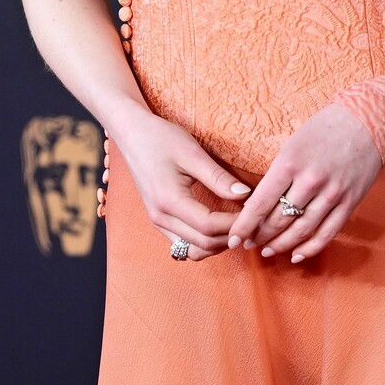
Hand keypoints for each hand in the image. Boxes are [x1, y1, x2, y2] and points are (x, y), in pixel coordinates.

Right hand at [108, 110, 252, 259]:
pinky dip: (204, 241)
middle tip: (251, 222)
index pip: (209, 226)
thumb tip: (246, 195)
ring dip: (218, 244)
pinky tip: (219, 226)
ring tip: (237, 226)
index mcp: (168, 200)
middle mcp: (160, 217)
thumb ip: (218, 177)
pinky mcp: (159, 220)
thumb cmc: (160, 138)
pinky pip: (184, 243)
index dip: (235, 224)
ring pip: (194, 250)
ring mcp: (157, 221)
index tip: (253, 212)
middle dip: (230, 237)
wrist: (132, 134)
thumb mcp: (192, 152)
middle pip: (203, 244)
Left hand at [228, 103, 382, 262]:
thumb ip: (277, 174)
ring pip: (301, 231)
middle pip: (278, 221)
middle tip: (248, 244)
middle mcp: (310, 181)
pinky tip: (296, 255)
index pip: (260, 204)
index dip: (244, 226)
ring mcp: (332, 194)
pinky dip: (310, 249)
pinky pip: (326, 234)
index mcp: (290, 163)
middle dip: (259, 237)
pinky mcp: (349, 203)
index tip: (233, 239)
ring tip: (267, 251)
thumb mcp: (292, 144)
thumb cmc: (323, 129)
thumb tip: (257, 204)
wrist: (367, 121)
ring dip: (281, 245)